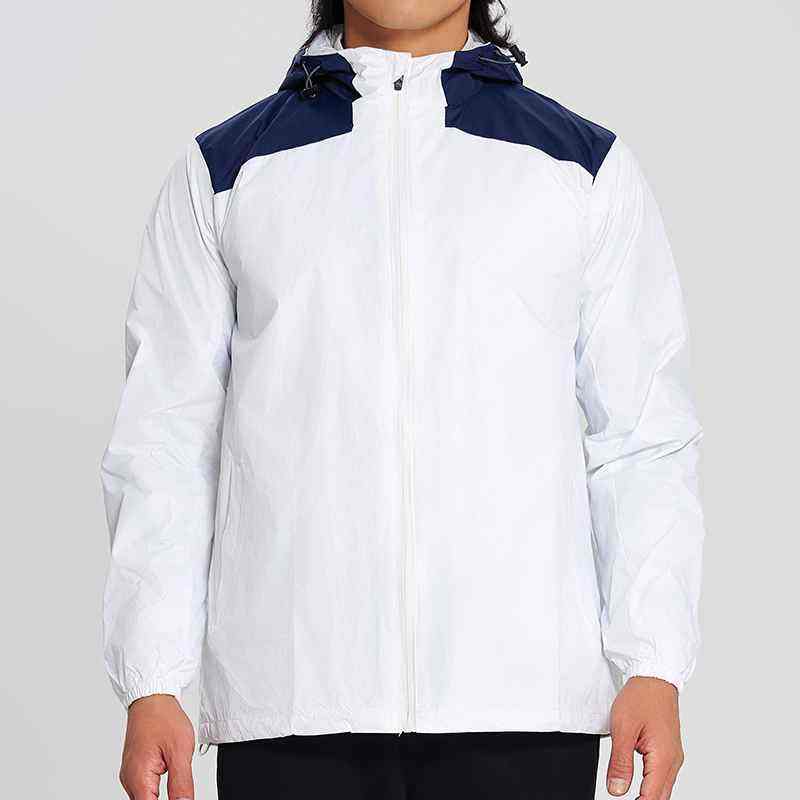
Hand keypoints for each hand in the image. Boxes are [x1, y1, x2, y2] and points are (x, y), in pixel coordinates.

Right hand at [119, 694, 194, 799]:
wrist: (152, 698)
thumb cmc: (163, 718)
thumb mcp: (180, 751)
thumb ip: (181, 783)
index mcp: (138, 778)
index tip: (180, 798)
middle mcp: (130, 780)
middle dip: (166, 799)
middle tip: (180, 788)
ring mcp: (131, 774)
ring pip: (146, 797)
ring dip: (161, 794)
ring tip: (175, 774)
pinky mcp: (134, 769)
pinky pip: (145, 787)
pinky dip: (157, 787)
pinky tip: (168, 774)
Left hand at [606, 677, 683, 799]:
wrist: (654, 678)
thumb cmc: (641, 698)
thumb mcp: (623, 729)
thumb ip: (620, 763)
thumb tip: (617, 790)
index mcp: (663, 758)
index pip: (651, 797)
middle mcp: (673, 760)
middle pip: (660, 796)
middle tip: (623, 796)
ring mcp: (673, 756)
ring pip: (663, 788)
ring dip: (648, 795)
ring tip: (628, 793)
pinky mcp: (669, 750)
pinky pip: (663, 775)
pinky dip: (651, 784)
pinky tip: (639, 784)